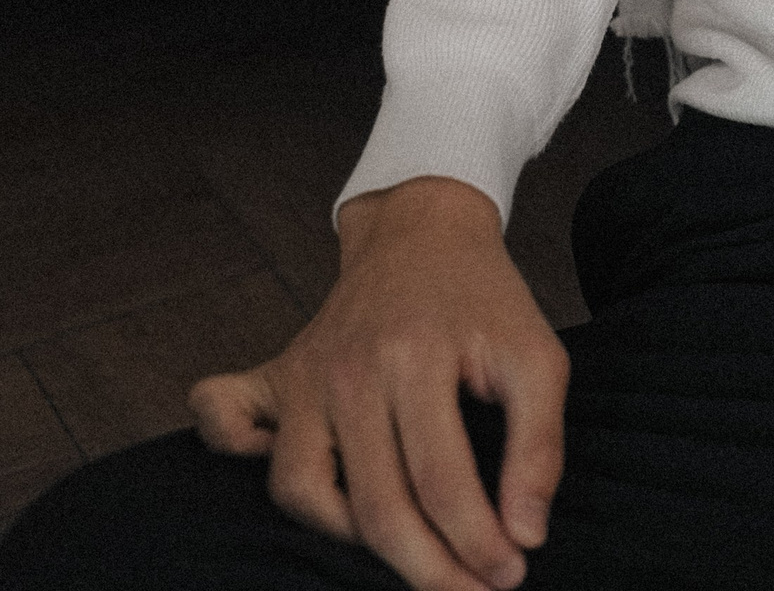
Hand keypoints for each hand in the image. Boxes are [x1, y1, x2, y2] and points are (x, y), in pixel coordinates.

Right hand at [189, 177, 567, 590]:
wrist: (424, 227)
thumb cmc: (484, 298)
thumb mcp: (536, 355)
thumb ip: (539, 446)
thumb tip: (525, 536)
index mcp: (417, 355)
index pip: (441, 481)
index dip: (478, 542)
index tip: (510, 575)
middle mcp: (350, 367)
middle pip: (374, 503)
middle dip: (427, 567)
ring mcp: (305, 371)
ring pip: (301, 488)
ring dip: (351, 537)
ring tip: (407, 547)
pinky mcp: (277, 373)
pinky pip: (225, 423)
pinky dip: (237, 456)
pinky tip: (297, 480)